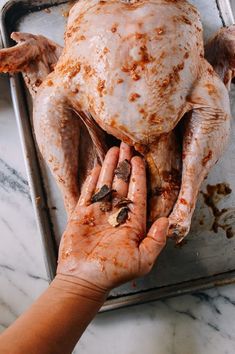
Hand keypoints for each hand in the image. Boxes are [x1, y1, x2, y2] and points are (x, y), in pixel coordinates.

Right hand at [57, 143, 167, 290]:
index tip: (139, 159)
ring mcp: (98, 213)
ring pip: (105, 185)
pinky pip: (88, 193)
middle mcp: (116, 214)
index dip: (138, 176)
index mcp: (132, 223)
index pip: (137, 194)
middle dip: (124, 165)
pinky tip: (96, 168)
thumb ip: (156, 240)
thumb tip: (167, 220)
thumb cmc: (114, 273)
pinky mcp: (82, 215)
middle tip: (126, 146)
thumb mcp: (142, 260)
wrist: (84, 280)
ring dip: (109, 167)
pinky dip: (91, 181)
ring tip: (112, 150)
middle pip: (121, 184)